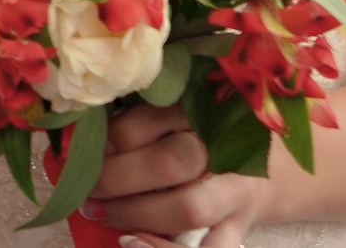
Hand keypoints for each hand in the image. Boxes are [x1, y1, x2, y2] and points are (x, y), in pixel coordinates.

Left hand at [85, 103, 268, 246]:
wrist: (267, 171)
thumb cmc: (204, 138)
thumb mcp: (177, 116)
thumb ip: (139, 119)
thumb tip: (78, 131)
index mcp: (205, 111)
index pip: (154, 117)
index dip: (111, 137)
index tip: (83, 148)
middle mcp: (225, 151)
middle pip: (170, 163)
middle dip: (115, 177)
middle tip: (84, 185)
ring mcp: (235, 194)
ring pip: (189, 207)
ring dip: (133, 213)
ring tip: (96, 211)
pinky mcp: (237, 229)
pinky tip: (130, 241)